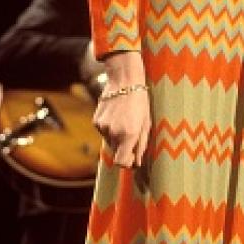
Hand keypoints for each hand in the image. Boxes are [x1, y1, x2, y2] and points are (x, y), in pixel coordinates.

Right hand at [94, 51, 150, 167]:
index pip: (121, 162)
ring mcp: (103, 127)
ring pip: (110, 141)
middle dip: (124, 148)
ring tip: (125, 121)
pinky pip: (104, 132)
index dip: (127, 163)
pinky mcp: (96, 121)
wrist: (124, 80)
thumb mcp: (146, 124)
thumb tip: (137, 163)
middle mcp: (113, 133)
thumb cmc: (140, 101)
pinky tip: (117, 116)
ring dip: (117, 137)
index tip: (133, 158)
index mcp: (128, 135)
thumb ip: (141, 145)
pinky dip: (110, 129)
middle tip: (132, 135)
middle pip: (116, 152)